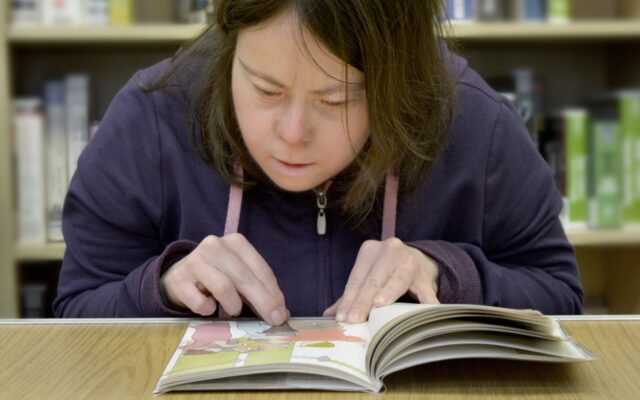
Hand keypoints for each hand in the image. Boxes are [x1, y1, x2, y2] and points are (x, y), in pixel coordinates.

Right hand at [160, 233, 288, 324]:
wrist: (179, 277)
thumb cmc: (217, 277)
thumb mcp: (240, 277)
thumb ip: (260, 290)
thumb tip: (282, 314)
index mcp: (235, 242)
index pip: (261, 269)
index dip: (274, 293)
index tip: (282, 312)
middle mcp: (215, 246)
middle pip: (245, 278)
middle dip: (263, 302)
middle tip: (273, 320)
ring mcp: (195, 261)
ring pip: (224, 288)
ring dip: (234, 306)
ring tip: (233, 310)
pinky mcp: (179, 279)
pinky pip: (201, 303)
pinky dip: (210, 310)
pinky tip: (210, 307)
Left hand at [323, 238, 438, 322]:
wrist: (418, 260)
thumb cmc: (386, 271)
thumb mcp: (367, 275)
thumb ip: (350, 294)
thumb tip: (329, 314)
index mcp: (370, 250)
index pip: (356, 279)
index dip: (348, 299)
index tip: (342, 317)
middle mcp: (390, 251)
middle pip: (373, 281)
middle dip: (363, 302)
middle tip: (354, 319)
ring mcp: (409, 262)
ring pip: (397, 281)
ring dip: (388, 294)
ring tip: (379, 306)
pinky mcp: (426, 277)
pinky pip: (426, 293)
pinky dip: (426, 304)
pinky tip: (424, 313)